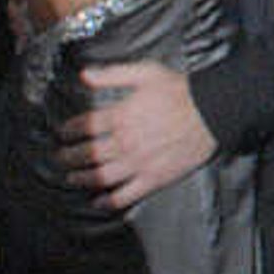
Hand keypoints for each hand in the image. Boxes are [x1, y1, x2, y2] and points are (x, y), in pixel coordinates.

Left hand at [61, 59, 217, 209]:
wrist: (213, 112)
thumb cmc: (180, 91)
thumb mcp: (146, 73)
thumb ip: (112, 74)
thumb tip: (84, 75)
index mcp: (121, 116)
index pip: (84, 126)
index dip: (67, 130)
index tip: (62, 133)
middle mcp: (125, 142)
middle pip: (86, 154)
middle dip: (68, 156)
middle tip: (59, 158)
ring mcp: (138, 163)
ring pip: (100, 176)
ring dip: (81, 178)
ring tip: (71, 178)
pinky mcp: (153, 178)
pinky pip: (124, 195)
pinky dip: (108, 201)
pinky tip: (98, 200)